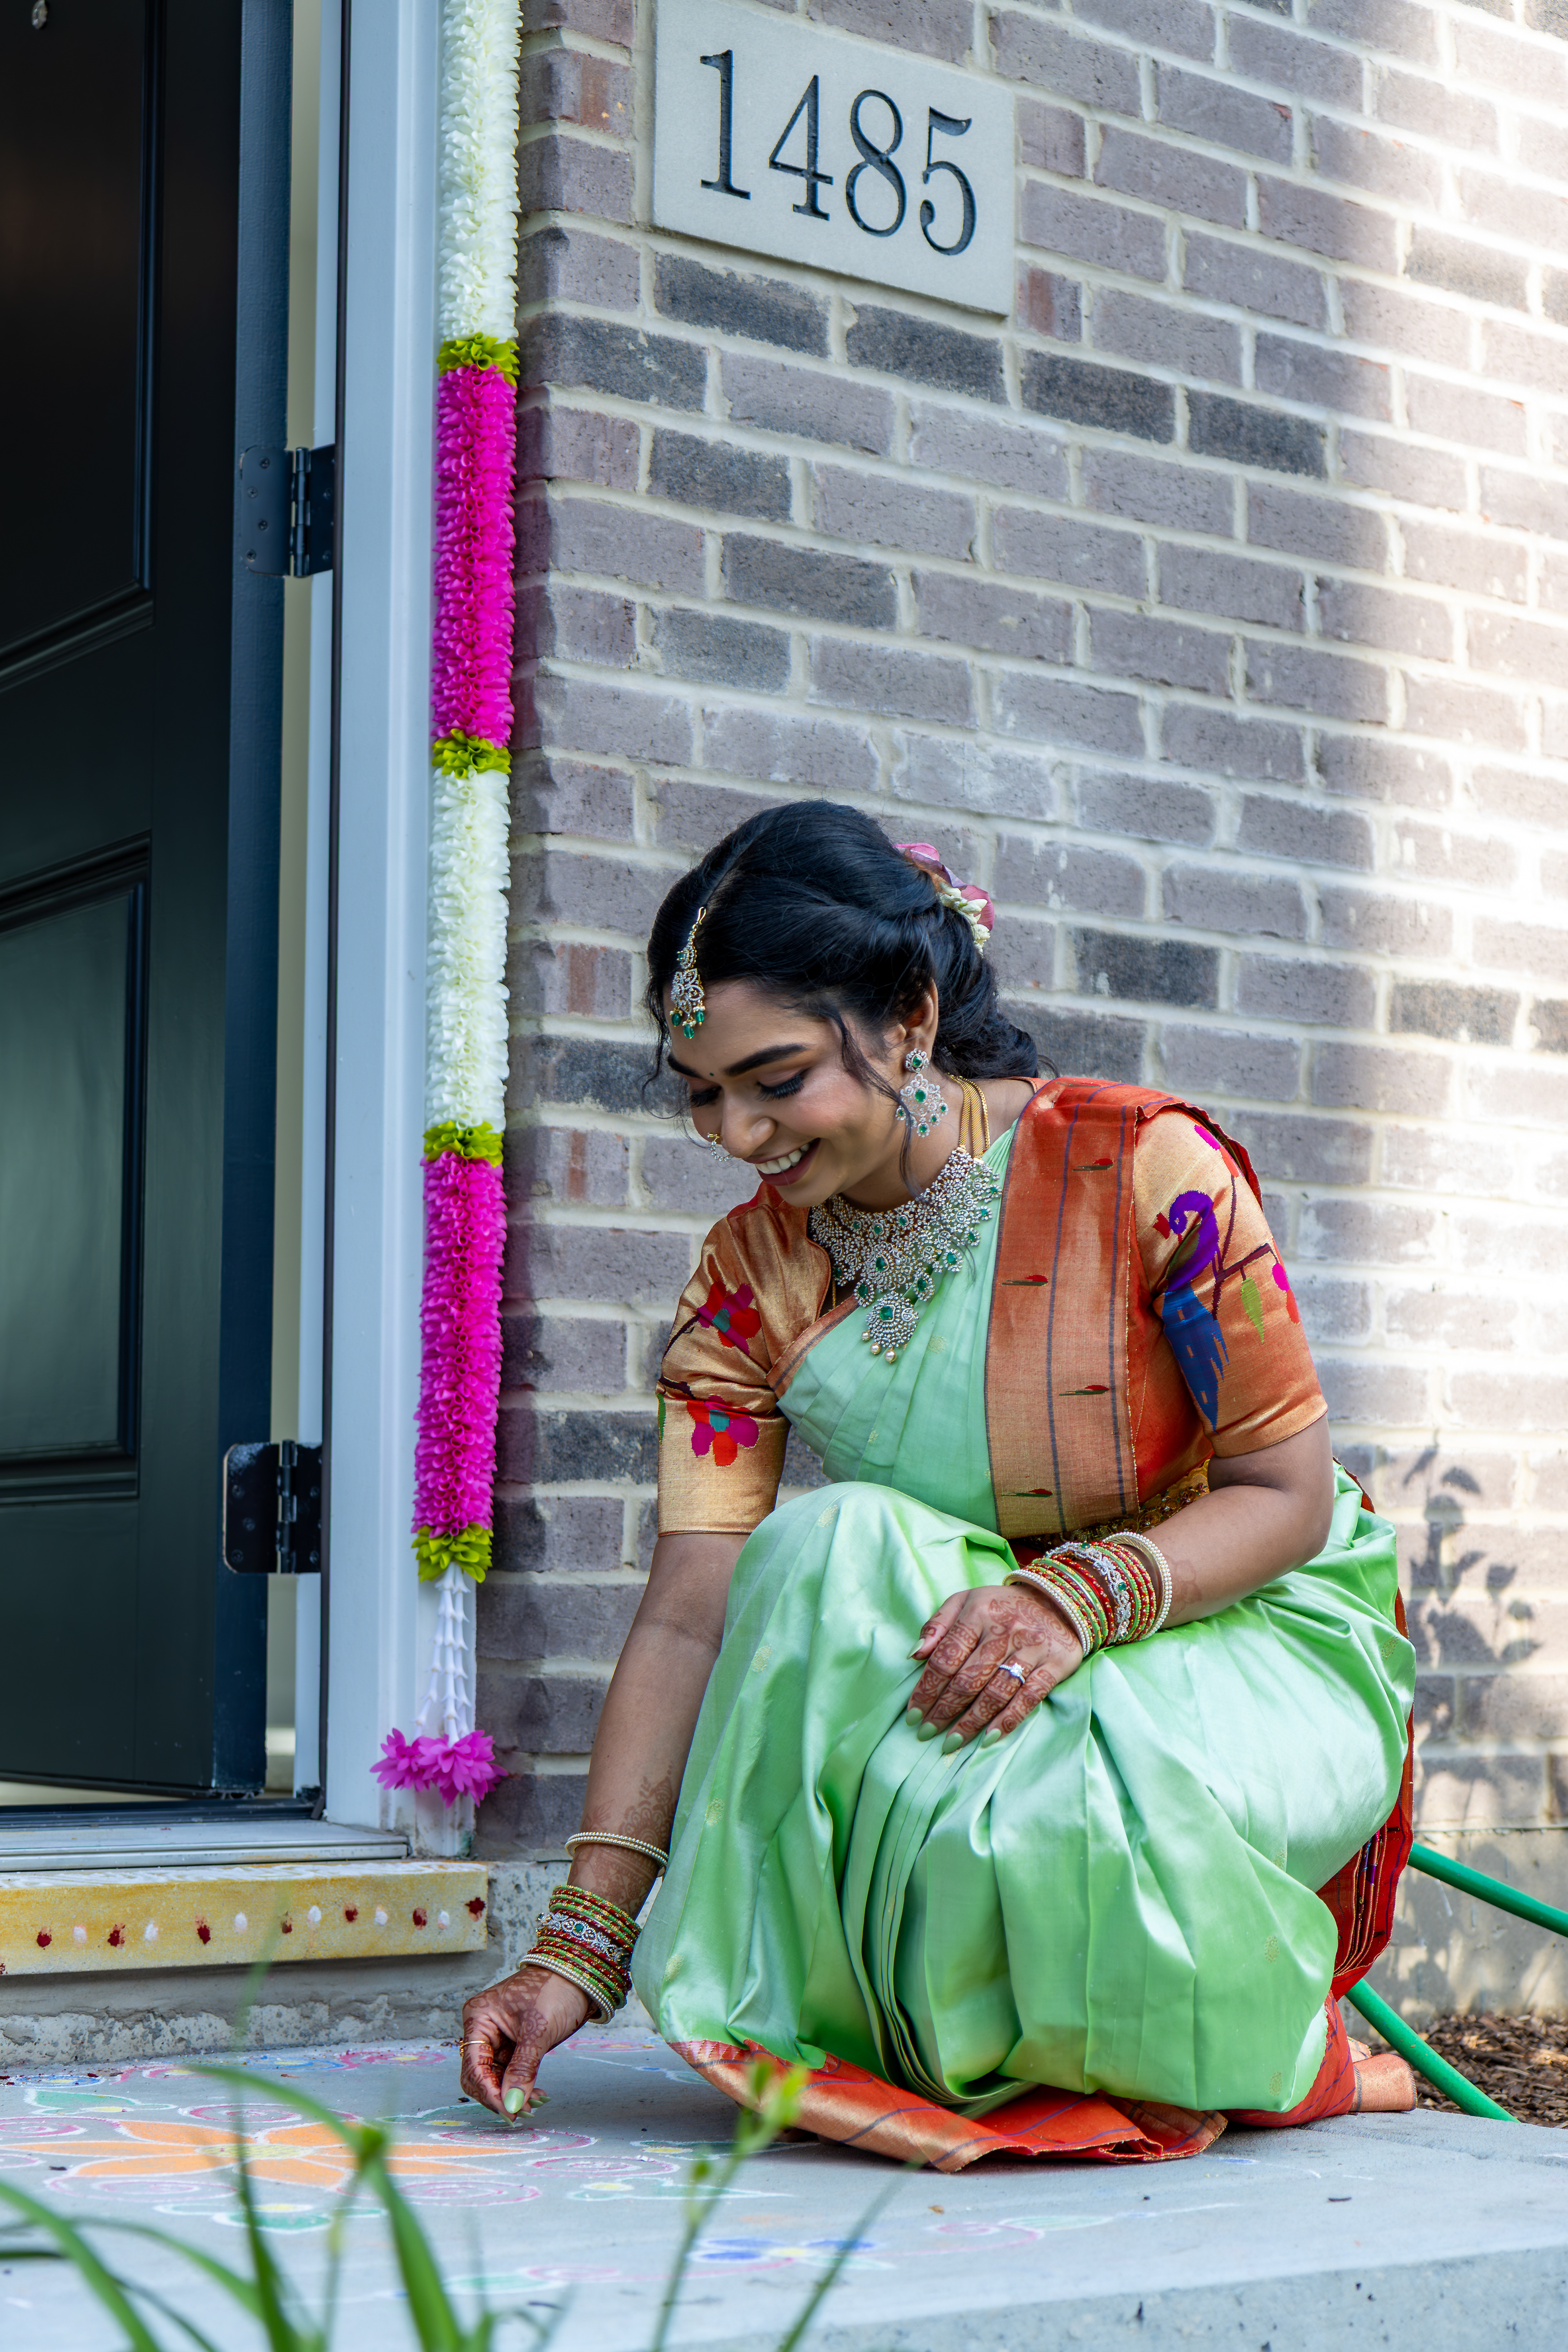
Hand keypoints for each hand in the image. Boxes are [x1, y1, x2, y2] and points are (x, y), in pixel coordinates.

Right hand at [460, 1964, 591, 2119]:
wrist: (579, 1975)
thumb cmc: (555, 1990)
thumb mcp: (538, 2030)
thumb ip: (523, 2068)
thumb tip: (512, 2104)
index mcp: (478, 2018)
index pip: (474, 2066)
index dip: (489, 2092)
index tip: (509, 2112)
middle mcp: (482, 2029)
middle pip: (479, 2076)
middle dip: (499, 2096)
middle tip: (524, 2111)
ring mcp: (497, 2039)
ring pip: (495, 2078)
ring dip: (512, 2095)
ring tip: (535, 2103)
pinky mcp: (512, 2046)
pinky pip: (509, 2074)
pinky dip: (520, 2087)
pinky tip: (536, 2095)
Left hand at [906, 1581, 1082, 1748]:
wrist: (1058, 1599)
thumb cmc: (1000, 1606)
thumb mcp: (965, 1601)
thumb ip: (937, 1625)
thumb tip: (914, 1654)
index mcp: (978, 1612)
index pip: (946, 1657)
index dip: (927, 1688)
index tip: (912, 1713)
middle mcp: (1004, 1630)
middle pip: (968, 1679)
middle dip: (944, 1710)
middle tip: (926, 1732)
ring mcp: (1031, 1648)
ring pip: (996, 1692)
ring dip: (971, 1722)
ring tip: (951, 1742)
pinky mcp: (1054, 1664)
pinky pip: (1029, 1698)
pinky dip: (1008, 1720)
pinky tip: (989, 1738)